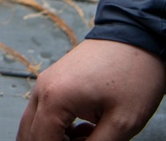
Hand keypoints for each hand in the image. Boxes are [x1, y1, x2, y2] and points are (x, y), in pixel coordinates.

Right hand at [17, 39, 165, 140]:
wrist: (136, 34)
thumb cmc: (133, 74)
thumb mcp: (123, 122)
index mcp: (55, 100)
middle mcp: (43, 89)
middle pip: (29, 134)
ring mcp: (46, 82)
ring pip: (34, 123)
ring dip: (54, 138)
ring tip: (86, 140)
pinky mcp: (55, 79)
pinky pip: (45, 111)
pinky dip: (57, 127)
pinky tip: (85, 131)